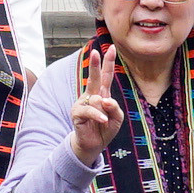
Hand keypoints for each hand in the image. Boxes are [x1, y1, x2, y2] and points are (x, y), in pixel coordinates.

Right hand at [69, 51, 122, 166]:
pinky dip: (97, 115)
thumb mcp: (117, 118)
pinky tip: (102, 120)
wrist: (93, 144)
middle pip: (94, 77)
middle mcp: (91, 95)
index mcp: (102, 94)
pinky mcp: (77, 113)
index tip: (111, 48)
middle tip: (96, 52)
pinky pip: (89, 110)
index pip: (106, 75)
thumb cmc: (105, 128)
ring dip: (103, 110)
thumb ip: (115, 108)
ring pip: (96, 99)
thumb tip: (105, 100)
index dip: (108, 62)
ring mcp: (83, 103)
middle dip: (95, 64)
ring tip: (104, 120)